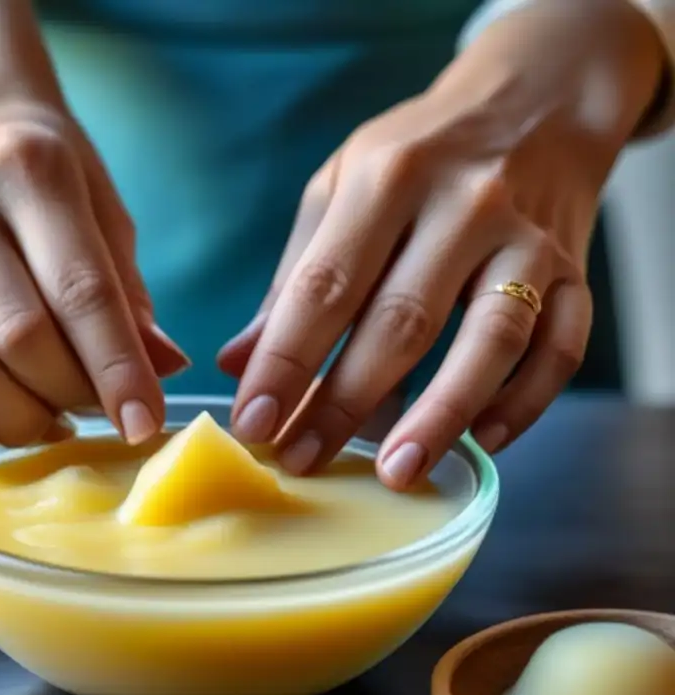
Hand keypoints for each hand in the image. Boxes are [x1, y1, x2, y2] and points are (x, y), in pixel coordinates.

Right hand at [0, 0, 187, 465]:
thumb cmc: (40, 181)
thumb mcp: (100, 210)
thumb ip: (127, 291)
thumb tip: (163, 367)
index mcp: (28, 168)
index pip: (80, 291)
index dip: (116, 368)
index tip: (143, 425)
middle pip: (18, 333)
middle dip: (69, 394)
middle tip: (95, 413)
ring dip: (14, 415)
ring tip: (49, 424)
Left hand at [220, 0, 665, 488]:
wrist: (534, 103)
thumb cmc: (418, 154)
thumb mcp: (342, 188)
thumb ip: (294, 276)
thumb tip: (239, 363)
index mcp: (388, 178)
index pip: (326, 286)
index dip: (286, 362)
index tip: (254, 422)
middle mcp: (463, 205)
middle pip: (401, 321)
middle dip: (345, 402)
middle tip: (303, 458)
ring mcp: (527, 239)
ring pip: (491, 340)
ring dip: (440, 415)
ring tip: (395, 472)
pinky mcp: (575, 271)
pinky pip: (560, 348)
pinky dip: (524, 402)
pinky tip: (482, 442)